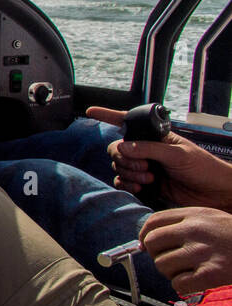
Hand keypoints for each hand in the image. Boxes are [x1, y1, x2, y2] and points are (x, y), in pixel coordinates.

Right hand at [87, 106, 231, 210]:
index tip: (91, 111)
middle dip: (126, 159)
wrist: (214, 194)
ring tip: (150, 179)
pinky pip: (122, 181)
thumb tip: (122, 147)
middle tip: (145, 167)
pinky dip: (127, 184)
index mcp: (156, 137)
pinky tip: (140, 187)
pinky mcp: (144, 184)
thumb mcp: (178, 155)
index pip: (129, 122)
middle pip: (117, 148)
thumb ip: (149, 149)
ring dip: (130, 173)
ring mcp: (145, 167)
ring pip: (119, 166)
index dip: (109, 116)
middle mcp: (147, 150)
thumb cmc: (204, 168)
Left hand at [139, 206, 231, 294]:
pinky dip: (184, 286)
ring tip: (192, 270)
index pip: (152, 223)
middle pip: (152, 244)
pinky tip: (198, 282)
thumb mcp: (212, 220)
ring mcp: (202, 253)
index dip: (144, 236)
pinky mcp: (210, 275)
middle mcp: (196, 231)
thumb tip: (147, 239)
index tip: (148, 246)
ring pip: (163, 265)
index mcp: (196, 215)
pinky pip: (178, 284)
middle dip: (158, 256)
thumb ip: (183, 224)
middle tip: (173, 262)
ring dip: (173, 272)